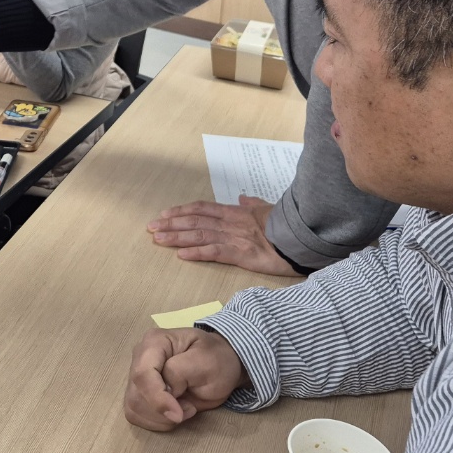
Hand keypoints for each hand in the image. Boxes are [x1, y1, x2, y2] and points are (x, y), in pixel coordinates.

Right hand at [124, 327, 248, 430]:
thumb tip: (165, 394)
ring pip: (134, 408)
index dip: (157, 399)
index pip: (142, 374)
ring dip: (161, 418)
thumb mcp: (206, 362)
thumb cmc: (217, 360)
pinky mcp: (139, 393)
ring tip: (184, 407)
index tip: (179, 414)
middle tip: (190, 406)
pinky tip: (174, 412)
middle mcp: (140, 357)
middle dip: (162, 411)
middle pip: (136, 395)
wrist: (220, 365)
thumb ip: (179, 373)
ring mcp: (137, 375)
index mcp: (155, 342)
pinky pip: (137, 415)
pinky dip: (157, 422)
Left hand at [147, 196, 297, 275]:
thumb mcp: (267, 209)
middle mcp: (230, 222)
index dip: (181, 211)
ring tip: (158, 239)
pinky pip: (213, 252)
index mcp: (235, 212)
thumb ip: (252, 204)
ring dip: (176, 237)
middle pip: (194, 220)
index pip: (202, 209)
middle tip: (151, 228)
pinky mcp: (241, 253)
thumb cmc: (286, 224)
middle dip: (171, 224)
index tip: (164, 215)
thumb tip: (243, 198)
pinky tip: (181, 255)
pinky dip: (196, 252)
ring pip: (199, 234)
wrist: (301, 236)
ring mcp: (234, 237)